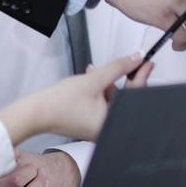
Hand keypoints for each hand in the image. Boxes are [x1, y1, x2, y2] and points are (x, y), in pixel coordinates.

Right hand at [0, 54, 145, 146]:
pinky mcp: (89, 123)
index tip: (148, 63)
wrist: (38, 112)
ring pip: (111, 100)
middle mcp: (107, 128)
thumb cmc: (61, 102)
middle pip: (124, 99)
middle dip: (122, 79)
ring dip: (108, 83)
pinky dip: (99, 91)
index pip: (134, 96)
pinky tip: (91, 78)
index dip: (141, 76)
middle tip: (131, 61)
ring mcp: (98, 127)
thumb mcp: (94, 79)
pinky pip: (101, 104)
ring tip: (97, 71)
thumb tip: (136, 58)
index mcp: (112, 123)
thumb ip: (118, 67)